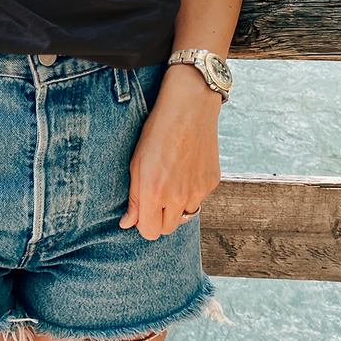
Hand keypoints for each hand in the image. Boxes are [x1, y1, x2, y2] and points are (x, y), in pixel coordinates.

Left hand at [119, 64, 221, 240]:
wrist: (189, 107)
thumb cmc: (157, 132)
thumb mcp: (136, 162)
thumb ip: (134, 198)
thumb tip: (128, 224)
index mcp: (154, 192)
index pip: (149, 232)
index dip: (144, 224)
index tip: (142, 211)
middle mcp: (177, 197)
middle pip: (168, 229)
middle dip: (160, 218)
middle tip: (156, 197)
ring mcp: (198, 191)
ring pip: (185, 215)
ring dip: (177, 206)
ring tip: (172, 180)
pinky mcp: (212, 182)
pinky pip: (199, 198)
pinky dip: (192, 191)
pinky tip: (186, 168)